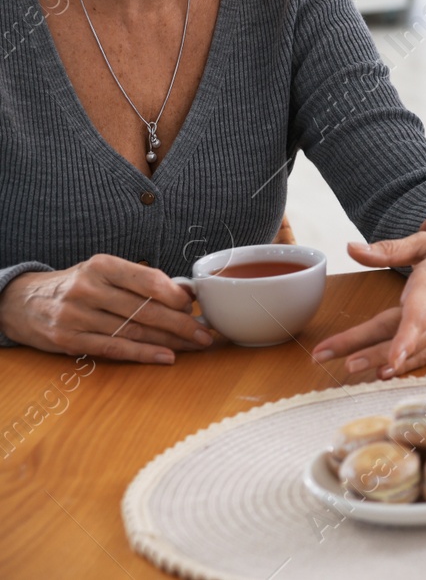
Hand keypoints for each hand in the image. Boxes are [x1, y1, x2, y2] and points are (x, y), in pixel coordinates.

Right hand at [0, 254, 213, 363]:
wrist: (23, 302)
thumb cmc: (77, 285)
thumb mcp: (104, 272)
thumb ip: (141, 280)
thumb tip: (186, 293)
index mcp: (102, 265)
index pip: (147, 279)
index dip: (175, 295)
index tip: (194, 306)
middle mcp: (88, 289)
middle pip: (144, 310)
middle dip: (181, 323)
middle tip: (206, 333)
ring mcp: (76, 316)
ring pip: (134, 331)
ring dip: (170, 341)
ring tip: (194, 345)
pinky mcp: (69, 340)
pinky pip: (115, 348)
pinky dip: (144, 354)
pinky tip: (167, 357)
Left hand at [310, 231, 425, 379]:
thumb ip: (388, 249)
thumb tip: (351, 248)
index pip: (417, 313)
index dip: (403, 337)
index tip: (390, 359)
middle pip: (399, 334)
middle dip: (363, 348)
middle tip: (326, 356)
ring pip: (410, 350)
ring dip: (377, 361)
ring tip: (348, 369)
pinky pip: (425, 356)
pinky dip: (406, 366)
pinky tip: (383, 373)